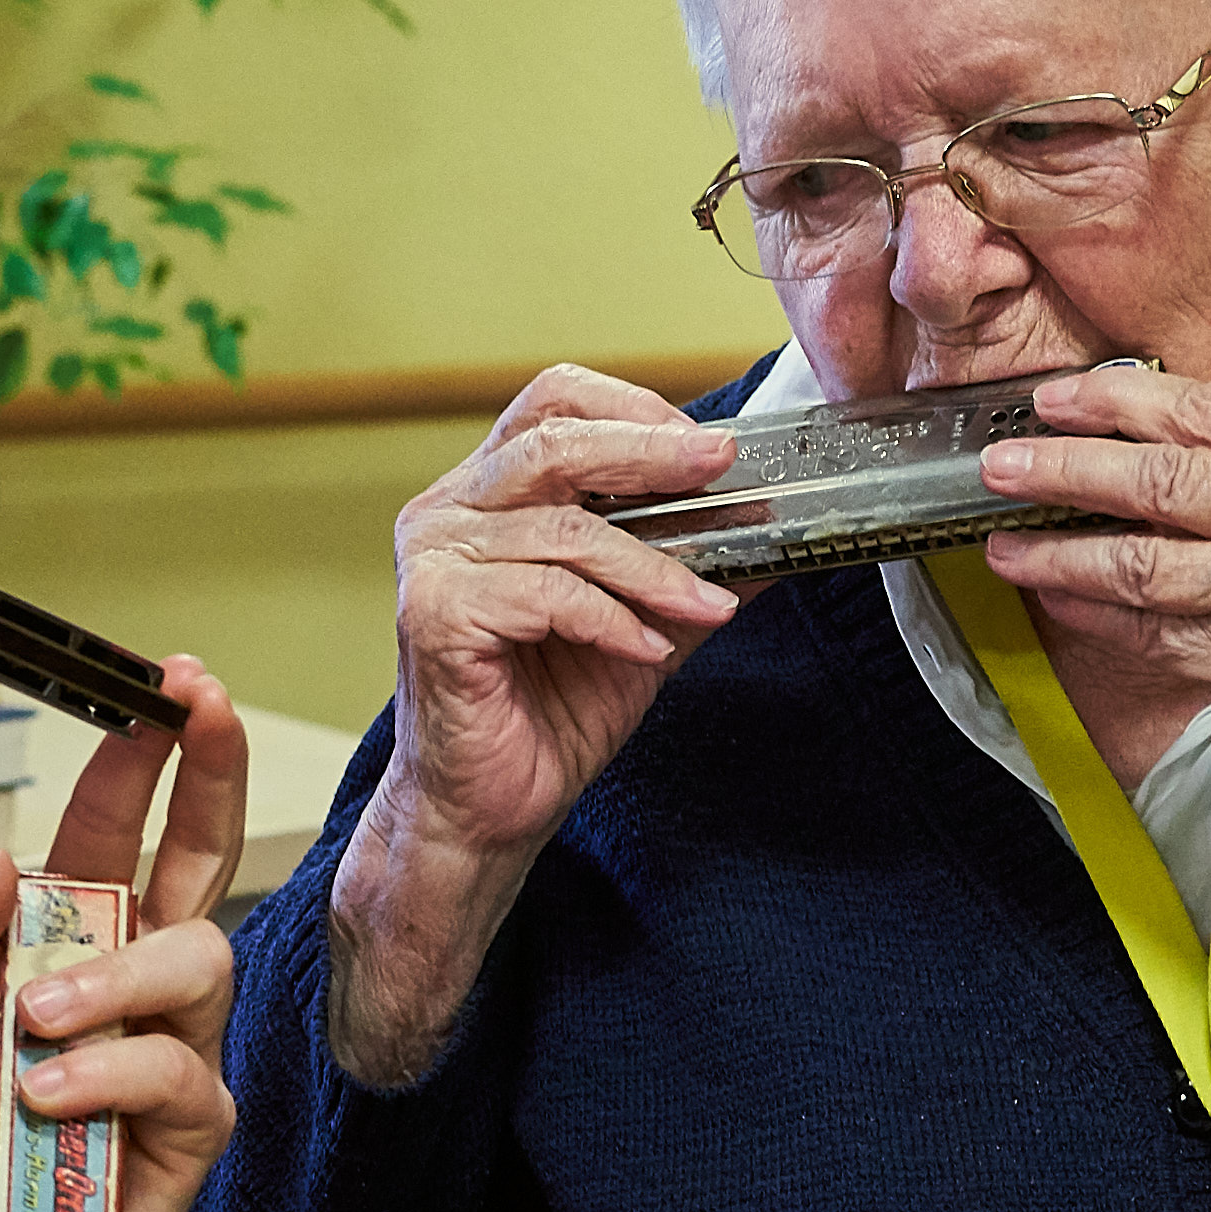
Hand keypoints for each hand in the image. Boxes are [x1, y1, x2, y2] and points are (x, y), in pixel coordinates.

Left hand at [0, 659, 251, 1211]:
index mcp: (74, 943)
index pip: (127, 827)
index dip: (152, 753)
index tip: (159, 681)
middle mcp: (139, 984)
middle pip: (205, 857)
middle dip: (211, 773)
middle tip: (197, 709)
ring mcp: (176, 1052)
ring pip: (191, 961)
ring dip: (110, 978)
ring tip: (36, 1023)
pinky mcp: (192, 1128)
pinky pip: (176, 1071)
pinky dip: (108, 1074)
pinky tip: (49, 1095)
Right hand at [336, 368, 745, 1081]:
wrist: (493, 810)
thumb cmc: (551, 711)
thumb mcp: (646, 621)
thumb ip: (696, 567)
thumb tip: (778, 527)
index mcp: (490, 493)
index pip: (553, 402)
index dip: (634, 409)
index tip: (713, 445)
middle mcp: (449, 510)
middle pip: (553, 439)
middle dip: (650, 451)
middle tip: (723, 467)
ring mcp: (434, 557)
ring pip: (564, 527)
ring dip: (652, 568)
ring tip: (706, 605)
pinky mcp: (433, 611)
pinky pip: (544, 593)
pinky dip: (611, 617)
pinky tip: (647, 647)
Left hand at [972, 364, 1210, 891]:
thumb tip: (1164, 453)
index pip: (1209, 413)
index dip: (1117, 401)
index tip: (1054, 399)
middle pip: (1162, 475)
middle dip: (1066, 465)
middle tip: (999, 461)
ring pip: (1142, 559)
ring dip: (1057, 550)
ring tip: (1003, 539)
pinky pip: (1148, 632)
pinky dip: (1091, 614)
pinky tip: (1055, 599)